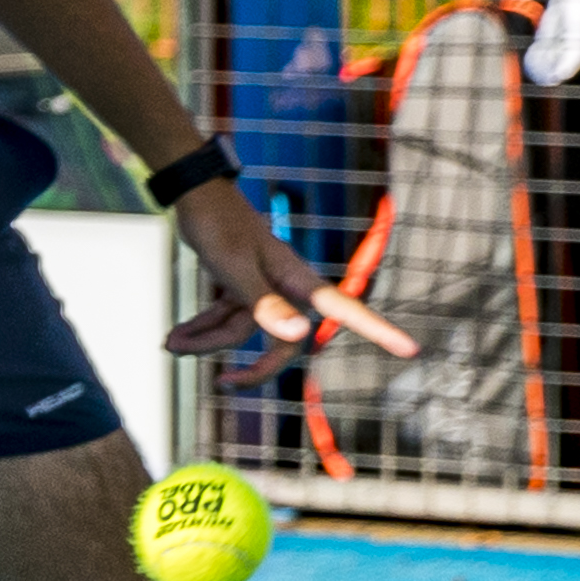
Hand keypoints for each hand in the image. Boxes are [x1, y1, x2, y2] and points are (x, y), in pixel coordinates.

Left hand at [164, 178, 419, 386]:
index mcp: (297, 280)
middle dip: (248, 363)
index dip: (378, 329)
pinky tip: (176, 337)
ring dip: (207, 341)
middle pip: (279, 340)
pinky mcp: (241, 285)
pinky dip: (202, 328)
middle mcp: (286, 286)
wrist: (194, 195)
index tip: (410, 348)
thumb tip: (299, 335)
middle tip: (222, 385)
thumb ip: (265, 305)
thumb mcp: (235, 268)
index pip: (345, 310)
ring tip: (169, 344)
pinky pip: (226, 318)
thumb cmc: (219, 225)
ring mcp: (262, 287)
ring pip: (242, 331)